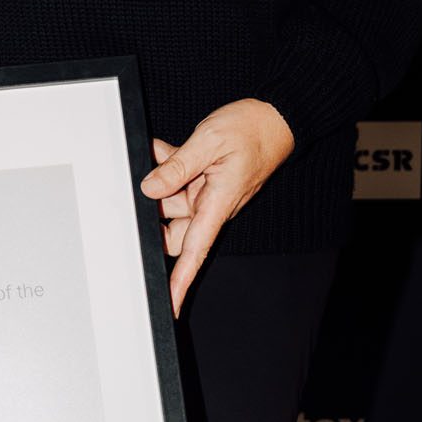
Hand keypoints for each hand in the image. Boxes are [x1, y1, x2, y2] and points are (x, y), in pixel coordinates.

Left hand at [140, 99, 294, 316]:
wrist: (276, 117)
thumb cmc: (252, 130)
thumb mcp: (210, 141)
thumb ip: (178, 165)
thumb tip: (150, 187)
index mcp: (217, 204)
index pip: (195, 251)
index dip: (181, 281)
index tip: (169, 304)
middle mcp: (212, 205)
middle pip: (174, 228)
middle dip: (156, 211)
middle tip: (145, 182)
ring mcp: (209, 193)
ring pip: (172, 201)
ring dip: (160, 179)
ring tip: (157, 152)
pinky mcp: (206, 180)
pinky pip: (179, 179)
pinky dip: (168, 165)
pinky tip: (161, 148)